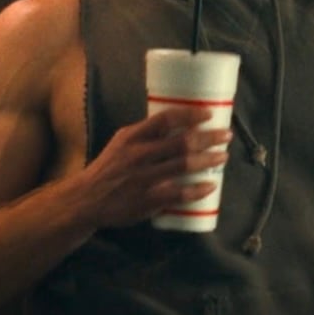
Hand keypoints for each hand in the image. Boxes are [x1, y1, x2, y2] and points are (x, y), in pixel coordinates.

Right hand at [75, 106, 231, 227]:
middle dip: (209, 137)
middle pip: (182, 142)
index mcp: (132, 137)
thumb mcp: (122, 143)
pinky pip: (179, 194)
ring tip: (223, 157)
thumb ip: (147, 134)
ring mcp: (144, 179)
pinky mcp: (147, 200)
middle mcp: (139, 155)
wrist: (86, 200)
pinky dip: (197, 190)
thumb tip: (180, 123)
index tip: (210, 114)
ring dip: (209, 160)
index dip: (191, 114)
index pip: (166, 119)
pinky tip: (210, 185)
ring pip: (184, 166)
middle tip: (226, 136)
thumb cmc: (109, 167)